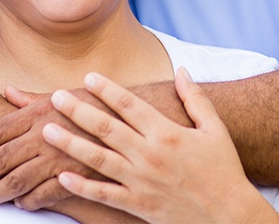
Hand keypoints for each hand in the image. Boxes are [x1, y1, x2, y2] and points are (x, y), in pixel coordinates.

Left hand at [0, 88, 100, 209]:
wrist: (135, 117)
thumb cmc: (96, 103)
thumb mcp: (62, 96)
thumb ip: (30, 99)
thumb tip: (6, 91)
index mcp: (39, 113)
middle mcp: (45, 134)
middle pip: (1, 157)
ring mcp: (59, 157)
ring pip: (18, 180)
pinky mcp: (75, 175)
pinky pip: (44, 194)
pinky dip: (29, 202)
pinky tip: (20, 204)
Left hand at [43, 68, 275, 223]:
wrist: (230, 217)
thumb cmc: (224, 170)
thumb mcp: (214, 129)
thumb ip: (195, 98)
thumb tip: (181, 69)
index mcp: (166, 133)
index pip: (130, 105)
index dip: (107, 89)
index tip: (88, 76)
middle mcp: (150, 156)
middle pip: (106, 128)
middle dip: (78, 111)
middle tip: (55, 97)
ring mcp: (141, 182)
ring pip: (98, 160)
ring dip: (70, 144)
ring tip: (47, 130)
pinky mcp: (138, 206)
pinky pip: (104, 195)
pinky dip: (82, 186)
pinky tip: (62, 175)